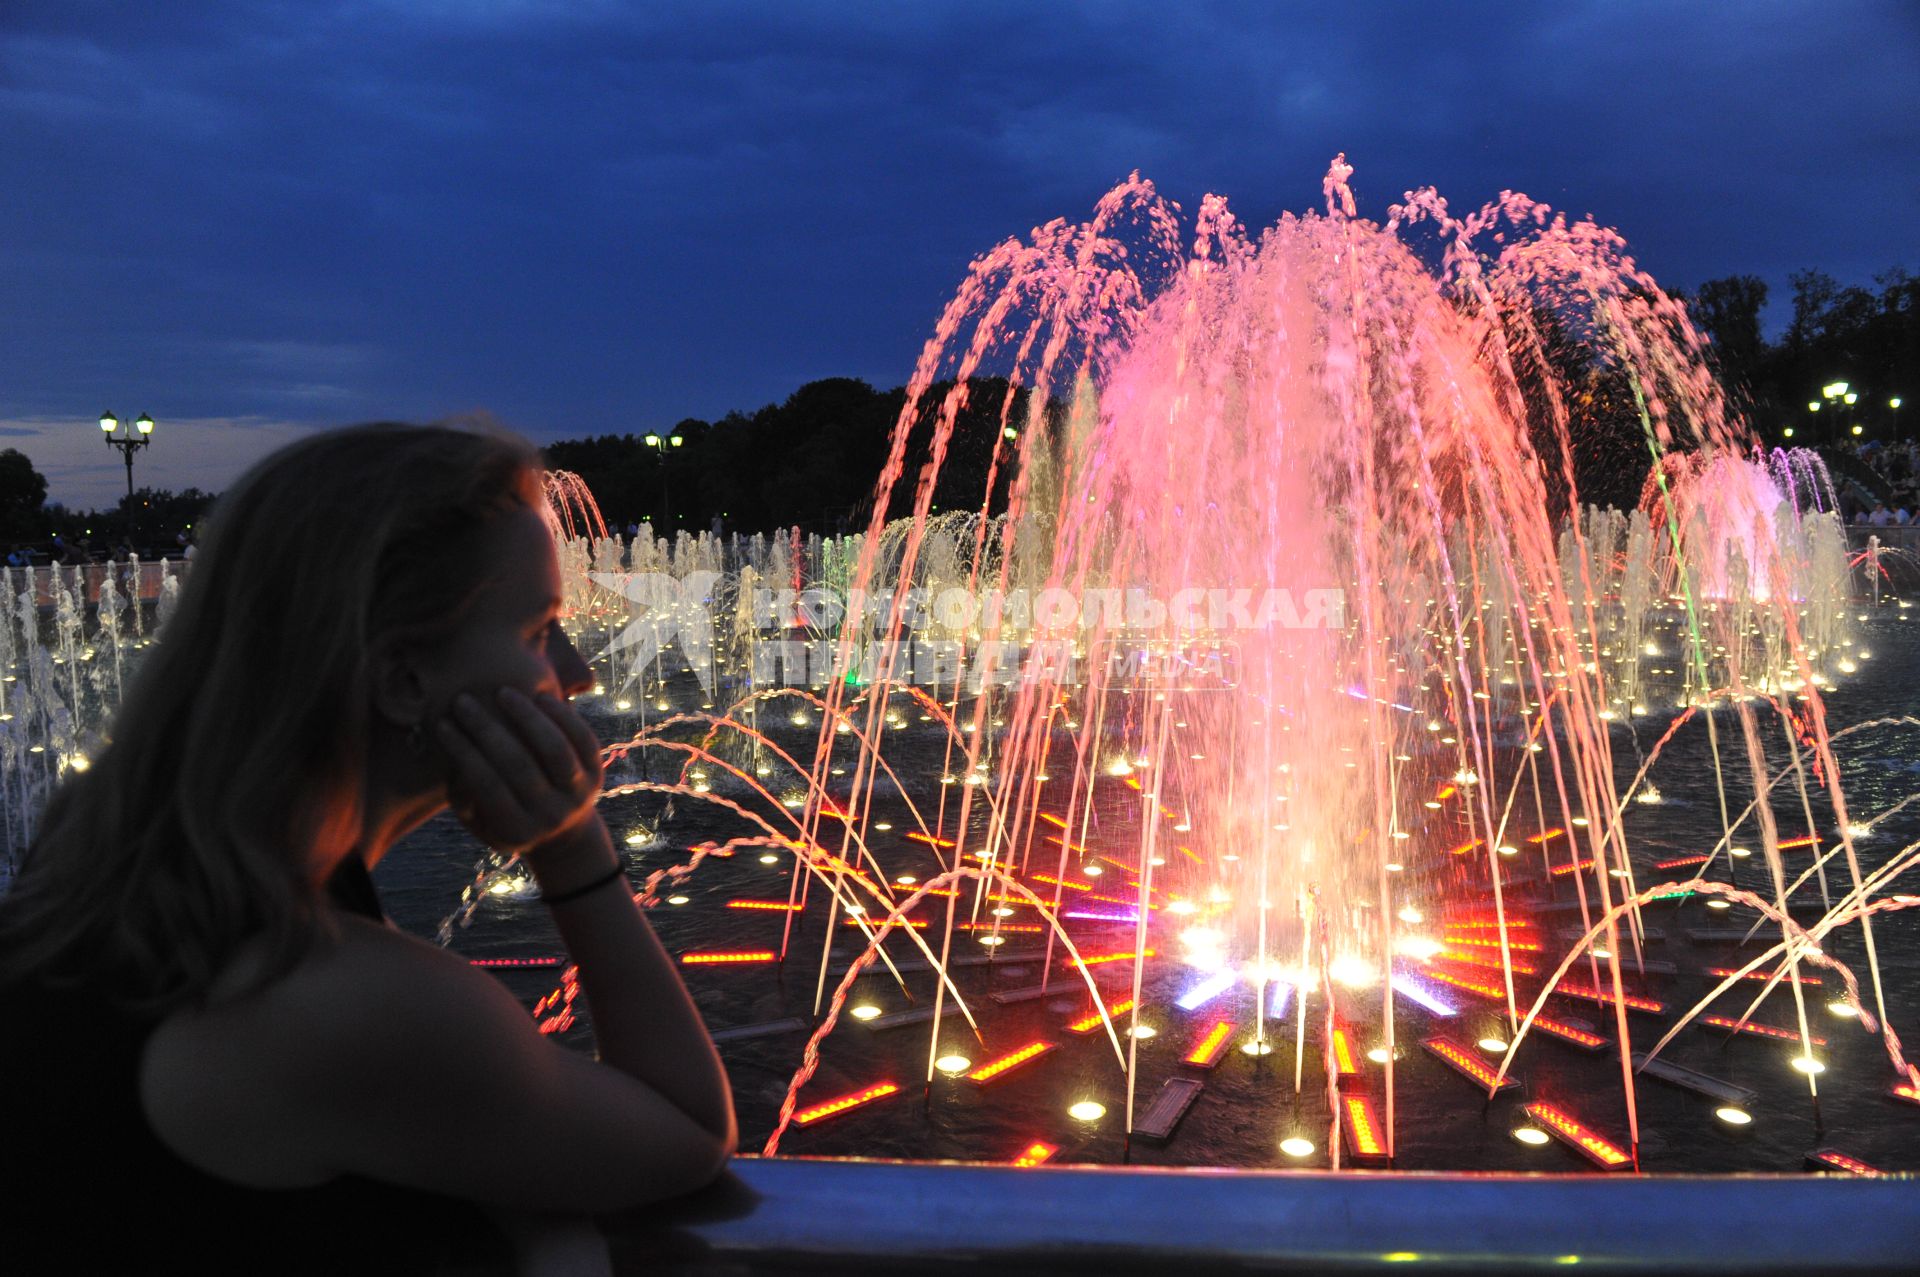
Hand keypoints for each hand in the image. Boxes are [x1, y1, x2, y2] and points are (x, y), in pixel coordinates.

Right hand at [436, 687, 604, 856]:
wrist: (564, 834)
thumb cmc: (507, 819)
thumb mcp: (479, 822)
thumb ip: (462, 797)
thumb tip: (454, 760)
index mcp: (517, 831)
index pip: (486, 785)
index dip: (462, 752)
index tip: (442, 723)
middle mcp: (551, 815)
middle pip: (518, 765)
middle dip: (487, 729)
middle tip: (463, 701)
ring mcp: (579, 794)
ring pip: (555, 749)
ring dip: (528, 717)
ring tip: (504, 692)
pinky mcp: (598, 773)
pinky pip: (583, 740)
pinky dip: (563, 717)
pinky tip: (541, 696)